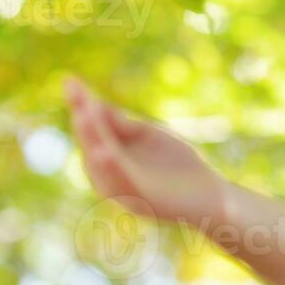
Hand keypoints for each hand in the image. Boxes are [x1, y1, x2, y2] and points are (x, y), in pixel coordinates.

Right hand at [64, 75, 224, 226]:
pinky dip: (112, 169)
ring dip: (93, 140)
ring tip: (84, 116)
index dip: (81, 107)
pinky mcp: (142, 203)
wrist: (212, 196)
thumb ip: (123, 124)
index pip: (91, 131)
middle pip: (91, 145)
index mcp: (109, 160)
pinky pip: (123, 184)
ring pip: (102, 166)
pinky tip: (105, 151)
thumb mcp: (148, 135)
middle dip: (84, 120)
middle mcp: (109, 178)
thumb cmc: (177, 164)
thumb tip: (93, 103)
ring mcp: (124, 193)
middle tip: (78, 95)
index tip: (72, 81)